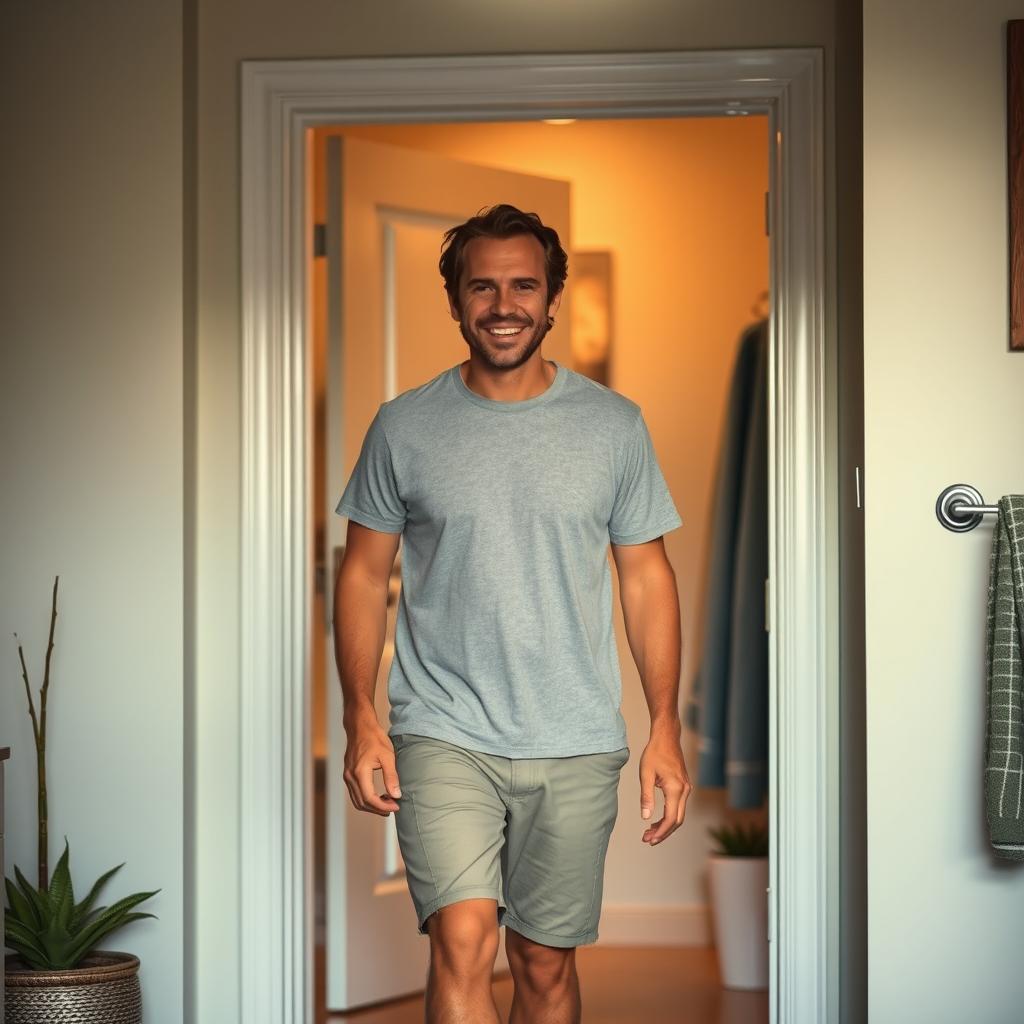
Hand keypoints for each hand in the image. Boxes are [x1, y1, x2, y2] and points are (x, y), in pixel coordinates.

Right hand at [343, 719, 401, 816]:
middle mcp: (350, 776)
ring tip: (388, 803)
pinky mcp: (348, 774)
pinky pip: (355, 793)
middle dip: (378, 809)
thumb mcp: (388, 756)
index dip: (383, 806)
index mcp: (360, 772)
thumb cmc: (374, 738)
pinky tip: (379, 796)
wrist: (360, 727)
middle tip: (394, 807)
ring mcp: (347, 776)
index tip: (396, 806)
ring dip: (372, 806)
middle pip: (362, 803)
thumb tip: (396, 795)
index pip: (370, 798)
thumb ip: (391, 777)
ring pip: (357, 801)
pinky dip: (366, 799)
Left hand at [639, 727, 691, 845]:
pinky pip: (678, 807)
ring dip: (665, 825)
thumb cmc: (654, 753)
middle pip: (677, 821)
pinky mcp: (684, 786)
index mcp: (675, 788)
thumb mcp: (645, 774)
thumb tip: (645, 817)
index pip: (671, 818)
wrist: (666, 737)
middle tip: (647, 839)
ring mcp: (686, 788)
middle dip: (663, 832)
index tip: (649, 840)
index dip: (661, 832)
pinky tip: (656, 819)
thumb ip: (646, 797)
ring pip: (679, 815)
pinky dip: (668, 816)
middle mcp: (685, 790)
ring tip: (649, 832)